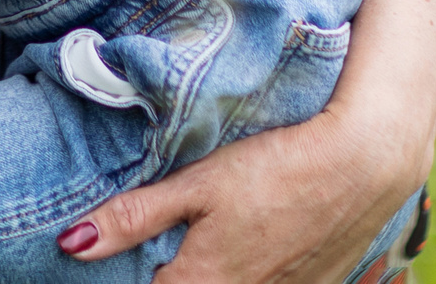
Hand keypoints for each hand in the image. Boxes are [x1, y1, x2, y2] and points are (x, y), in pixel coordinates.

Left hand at [58, 102, 420, 282]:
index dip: (129, 270)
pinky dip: (247, 271)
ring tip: (208, 236)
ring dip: (210, 270)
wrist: (363, 166)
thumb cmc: (275, 166)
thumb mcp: (197, 183)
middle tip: (165, 239)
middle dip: (166, 268)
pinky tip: (252, 239)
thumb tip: (72, 244)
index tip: (120, 253)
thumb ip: (134, 217)